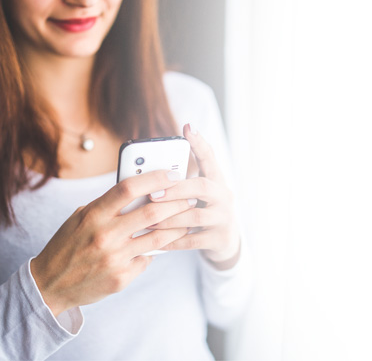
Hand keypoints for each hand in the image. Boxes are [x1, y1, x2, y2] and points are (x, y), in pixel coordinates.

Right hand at [31, 170, 192, 315]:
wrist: (50, 285)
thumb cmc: (67, 245)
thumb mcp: (80, 218)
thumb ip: (106, 206)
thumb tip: (139, 192)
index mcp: (93, 215)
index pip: (128, 188)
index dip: (154, 178)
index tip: (172, 174)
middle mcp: (105, 235)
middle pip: (152, 212)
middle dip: (177, 202)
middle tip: (189, 197)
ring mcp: (114, 258)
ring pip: (158, 238)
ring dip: (177, 227)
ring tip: (186, 219)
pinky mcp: (121, 277)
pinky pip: (147, 259)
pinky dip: (155, 251)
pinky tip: (161, 246)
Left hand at [148, 124, 240, 269]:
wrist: (225, 241)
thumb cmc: (202, 210)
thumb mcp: (196, 195)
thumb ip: (180, 184)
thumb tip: (147, 175)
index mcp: (216, 180)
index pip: (210, 157)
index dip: (199, 143)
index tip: (187, 128)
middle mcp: (224, 196)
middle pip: (202, 186)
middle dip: (176, 190)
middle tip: (152, 194)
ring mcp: (224, 218)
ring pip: (195, 216)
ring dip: (169, 218)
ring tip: (148, 220)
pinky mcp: (220, 238)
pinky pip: (193, 240)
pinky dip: (173, 241)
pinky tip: (157, 242)